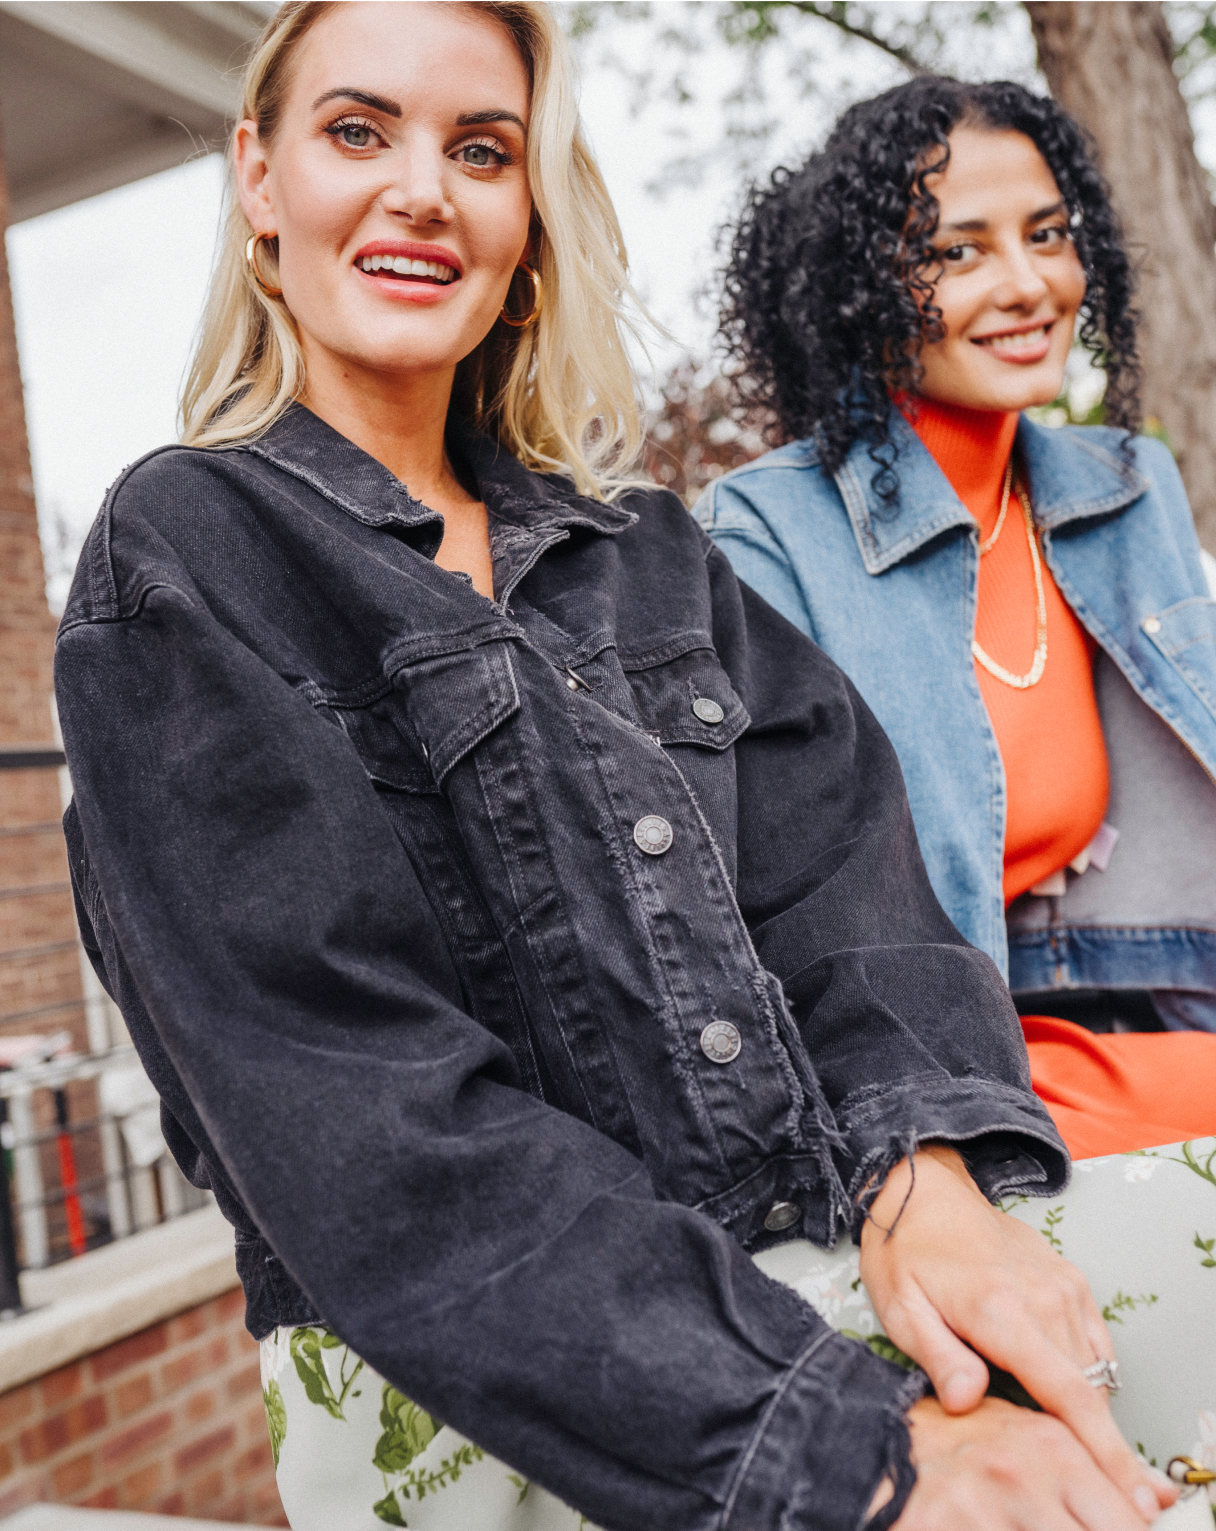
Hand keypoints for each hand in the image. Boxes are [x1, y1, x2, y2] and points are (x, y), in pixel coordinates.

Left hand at [859, 1147, 1173, 1519]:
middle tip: (1061, 1462)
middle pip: (1090, 1391)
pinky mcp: (1071, 1278)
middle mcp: (1044, 1297)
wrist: (924, 1189)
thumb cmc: (904, 1251)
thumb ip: (938, 1358)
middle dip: (1092, 1439)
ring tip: (1038, 1412)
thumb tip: (968, 1402)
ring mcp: (1063, 1285)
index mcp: (1001, 1311)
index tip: (1131, 1491)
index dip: (1103, 1450)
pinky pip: (1094, 1340)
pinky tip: (1047, 1375)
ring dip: (1084, 1404)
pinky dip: (1083, 1370)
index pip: (1070, 1394)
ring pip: (1096, 1369)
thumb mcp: (900, 1308)